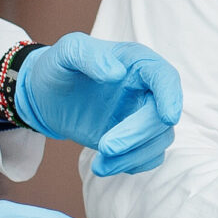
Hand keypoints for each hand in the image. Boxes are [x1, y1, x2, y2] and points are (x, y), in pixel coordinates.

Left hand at [13, 34, 183, 175]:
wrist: (47, 96)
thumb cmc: (59, 67)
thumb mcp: (66, 52)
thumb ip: (88, 55)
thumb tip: (115, 73)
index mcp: (137, 63)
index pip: (165, 77)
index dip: (171, 96)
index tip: (167, 118)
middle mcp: (146, 89)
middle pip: (161, 117)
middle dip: (137, 135)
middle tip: (105, 147)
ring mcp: (142, 115)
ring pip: (158, 141)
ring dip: (132, 156)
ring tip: (99, 164)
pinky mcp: (135, 138)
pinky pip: (148, 156)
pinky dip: (130, 164)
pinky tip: (105, 165)